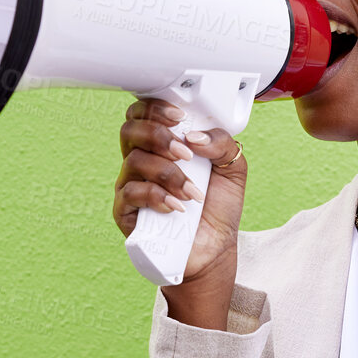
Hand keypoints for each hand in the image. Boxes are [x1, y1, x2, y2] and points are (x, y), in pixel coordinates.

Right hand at [112, 97, 248, 286]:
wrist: (214, 248)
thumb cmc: (217, 208)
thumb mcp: (232, 168)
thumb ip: (222, 143)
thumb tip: (194, 136)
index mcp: (162, 145)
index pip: (143, 114)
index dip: (155, 109)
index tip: (179, 117)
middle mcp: (142, 161)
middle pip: (130, 130)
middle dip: (159, 136)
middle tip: (185, 155)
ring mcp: (131, 185)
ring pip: (135, 161)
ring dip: (169, 174)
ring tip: (192, 193)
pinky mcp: (125, 211)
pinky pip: (131, 193)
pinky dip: (157, 196)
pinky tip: (177, 206)